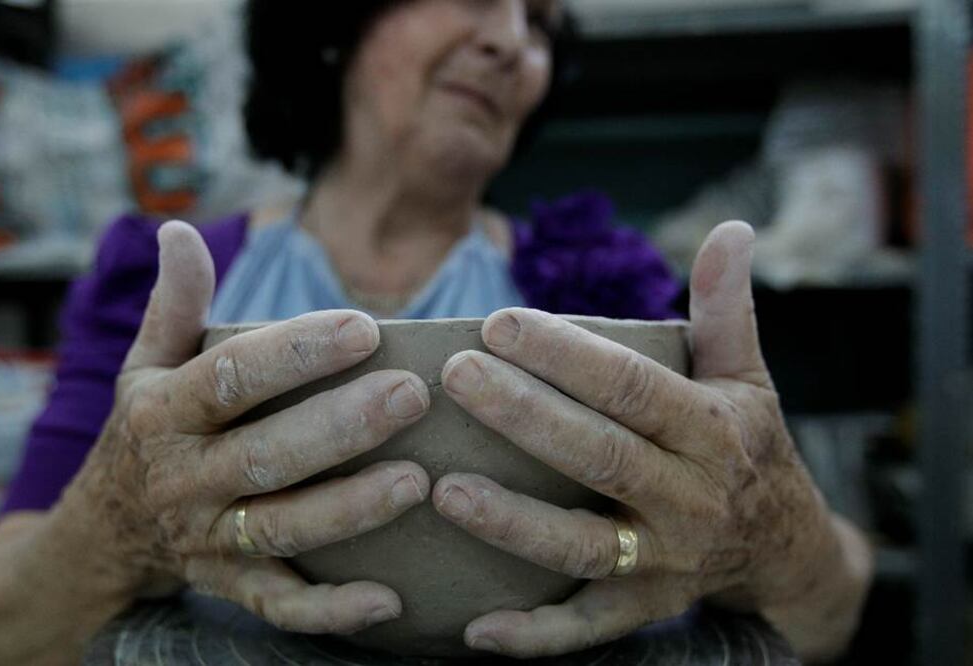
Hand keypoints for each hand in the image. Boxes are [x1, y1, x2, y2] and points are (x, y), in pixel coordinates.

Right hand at [59, 221, 431, 634]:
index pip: (231, 377)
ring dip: (348, 509)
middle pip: (265, 455)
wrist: (105, 530)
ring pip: (280, 529)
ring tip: (417, 480)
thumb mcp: (144, 364)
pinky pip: (279, 605)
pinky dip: (330, 610)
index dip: (296, 353)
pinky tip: (388, 599)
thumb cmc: (148, 429)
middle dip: (340, 427)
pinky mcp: (228, 586)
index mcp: (165, 411)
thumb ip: (172, 303)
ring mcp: (206, 539)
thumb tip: (177, 229)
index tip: (363, 328)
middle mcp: (183, 478)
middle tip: (412, 395)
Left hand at [434, 222, 861, 657]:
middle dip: (526, 416)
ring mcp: (668, 561)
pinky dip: (537, 636)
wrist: (790, 549)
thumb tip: (732, 230)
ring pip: (586, 545)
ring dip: (515, 523)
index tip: (500, 323)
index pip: (632, 385)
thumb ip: (727, 308)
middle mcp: (691, 497)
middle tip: (457, 378)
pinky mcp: (647, 608)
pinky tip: (477, 629)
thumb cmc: (750, 446)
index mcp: (711, 430)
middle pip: (600, 455)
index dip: (567, 354)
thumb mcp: (747, 376)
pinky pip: (589, 627)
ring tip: (446, 489)